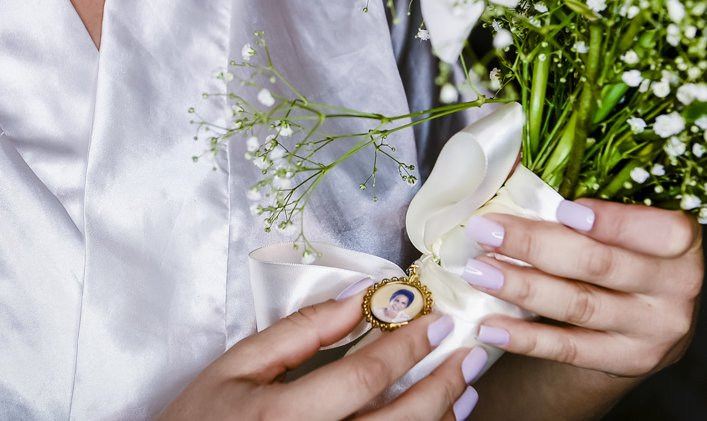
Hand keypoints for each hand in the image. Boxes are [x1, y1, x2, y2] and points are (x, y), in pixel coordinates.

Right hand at [158, 281, 486, 420]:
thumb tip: (356, 298)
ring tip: (464, 389)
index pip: (364, 378)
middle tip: (470, 354)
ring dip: (440, 419)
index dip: (406, 348)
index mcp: (285, 417)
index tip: (435, 321)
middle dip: (442, 385)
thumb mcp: (236, 366)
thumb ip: (299, 331)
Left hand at [461, 200, 702, 378]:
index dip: (613, 221)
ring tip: (478, 271)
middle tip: (485, 230)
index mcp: (681, 240)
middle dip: (536, 245)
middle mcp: (678, 286)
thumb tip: (513, 156)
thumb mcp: (623, 220)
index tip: (561, 207)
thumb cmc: (626, 251)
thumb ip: (579, 188)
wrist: (647, 323)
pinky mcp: (628, 361)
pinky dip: (526, 338)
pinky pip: (570, 349)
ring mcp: (655, 330)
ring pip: (581, 305)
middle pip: (601, 264)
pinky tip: (490, 325)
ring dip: (522, 287)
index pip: (660, 230)